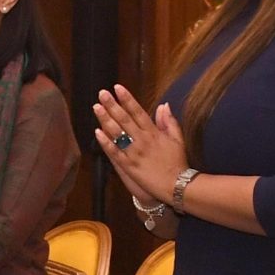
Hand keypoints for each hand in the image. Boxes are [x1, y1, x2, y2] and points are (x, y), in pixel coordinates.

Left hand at [92, 85, 187, 203]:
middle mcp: (142, 140)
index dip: (127, 99)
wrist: (177, 186)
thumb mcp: (177, 139)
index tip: (118, 88)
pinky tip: (97, 132)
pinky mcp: (129, 166)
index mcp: (154, 133)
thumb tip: (164, 105)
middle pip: (124, 119)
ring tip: (96, 107)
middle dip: (112, 105)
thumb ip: (169, 121)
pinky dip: (105, 142)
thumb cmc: (177, 163)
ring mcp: (134, 153)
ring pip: (117, 133)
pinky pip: (114, 152)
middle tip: (102, 93)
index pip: (138, 111)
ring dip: (106, 119)